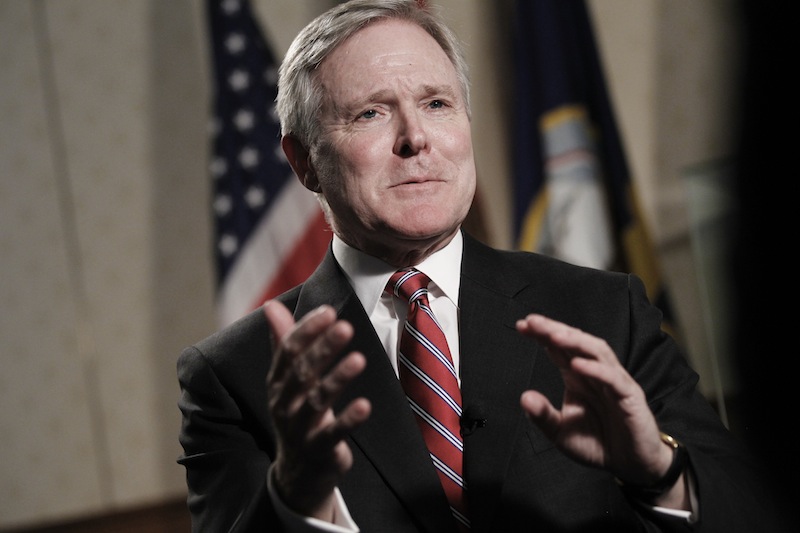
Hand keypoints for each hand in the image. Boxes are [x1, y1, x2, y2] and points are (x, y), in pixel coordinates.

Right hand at [264, 301, 370, 520]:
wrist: (298, 471)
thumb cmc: (297, 414)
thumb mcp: (288, 380)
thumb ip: (283, 342)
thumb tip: (271, 305)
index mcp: (278, 383)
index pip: (288, 351)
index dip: (307, 330)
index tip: (329, 312)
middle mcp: (284, 404)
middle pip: (302, 372)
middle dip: (323, 348)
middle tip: (345, 327)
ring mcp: (300, 428)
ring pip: (316, 401)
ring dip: (338, 379)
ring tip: (359, 360)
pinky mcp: (319, 449)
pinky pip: (333, 434)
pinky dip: (348, 420)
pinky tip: (365, 405)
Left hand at [516, 314, 686, 506]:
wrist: (631, 464)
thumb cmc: (597, 443)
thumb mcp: (561, 433)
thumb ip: (543, 416)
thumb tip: (524, 398)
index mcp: (577, 377)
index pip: (558, 348)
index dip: (542, 335)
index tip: (521, 325)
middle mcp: (595, 373)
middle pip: (576, 342)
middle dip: (554, 330)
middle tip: (532, 322)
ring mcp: (614, 382)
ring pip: (597, 352)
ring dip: (576, 341)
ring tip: (554, 335)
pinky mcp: (630, 397)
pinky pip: (614, 378)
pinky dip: (596, 369)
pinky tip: (578, 365)